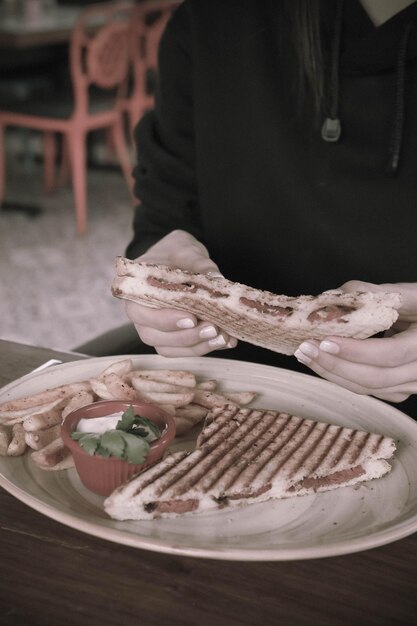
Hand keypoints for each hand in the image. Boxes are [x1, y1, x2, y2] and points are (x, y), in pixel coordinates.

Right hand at [124, 230, 236, 356]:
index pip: (140, 313)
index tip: (191, 318)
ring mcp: (156, 330)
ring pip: (170, 348)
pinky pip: (184, 350)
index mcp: (136, 293)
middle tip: (213, 328)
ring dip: (198, 346)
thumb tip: (217, 281)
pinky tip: (227, 340)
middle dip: (187, 336)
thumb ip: (200, 266)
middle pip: (155, 337)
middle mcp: (141, 316)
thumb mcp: (187, 251)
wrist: (180, 259)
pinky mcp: (173, 339)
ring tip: (223, 337)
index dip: (165, 320)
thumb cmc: (176, 254)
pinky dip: (206, 347)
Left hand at [294, 281, 416, 402]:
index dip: (356, 351)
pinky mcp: (401, 389)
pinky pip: (369, 390)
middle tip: (305, 348)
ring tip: (306, 355)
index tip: (325, 341)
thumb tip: (334, 296)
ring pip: (369, 389)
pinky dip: (343, 377)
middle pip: (375, 378)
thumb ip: (376, 293)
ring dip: (333, 373)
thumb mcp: (411, 294)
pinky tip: (323, 363)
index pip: (390, 354)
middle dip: (334, 365)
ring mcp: (413, 384)